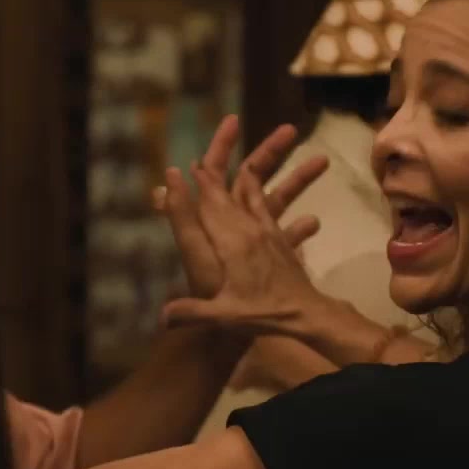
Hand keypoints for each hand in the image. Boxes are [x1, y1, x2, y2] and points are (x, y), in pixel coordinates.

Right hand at [159, 162, 332, 338]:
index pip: (209, 206)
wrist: (308, 314)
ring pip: (253, 195)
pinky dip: (260, 195)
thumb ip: (192, 311)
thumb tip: (161, 316)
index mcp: (231, 243)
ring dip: (246, 176)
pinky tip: (260, 188)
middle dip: (215, 172)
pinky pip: (269, 209)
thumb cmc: (264, 314)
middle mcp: (248, 229)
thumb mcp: (224, 315)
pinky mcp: (280, 239)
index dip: (196, 186)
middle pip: (228, 194)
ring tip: (249, 154)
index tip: (186, 165)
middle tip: (208, 151)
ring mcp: (267, 232)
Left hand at [164, 115, 327, 300]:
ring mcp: (251, 242)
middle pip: (251, 178)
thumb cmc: (211, 297)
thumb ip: (182, 217)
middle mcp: (231, 225)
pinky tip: (316, 221)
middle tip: (292, 130)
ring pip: (275, 201)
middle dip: (270, 152)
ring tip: (324, 160)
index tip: (233, 120)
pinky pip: (286, 236)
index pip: (214, 174)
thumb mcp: (197, 253)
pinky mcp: (268, 260)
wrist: (223, 339)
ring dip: (297, 180)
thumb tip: (168, 178)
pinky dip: (299, 228)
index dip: (220, 146)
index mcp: (212, 219)